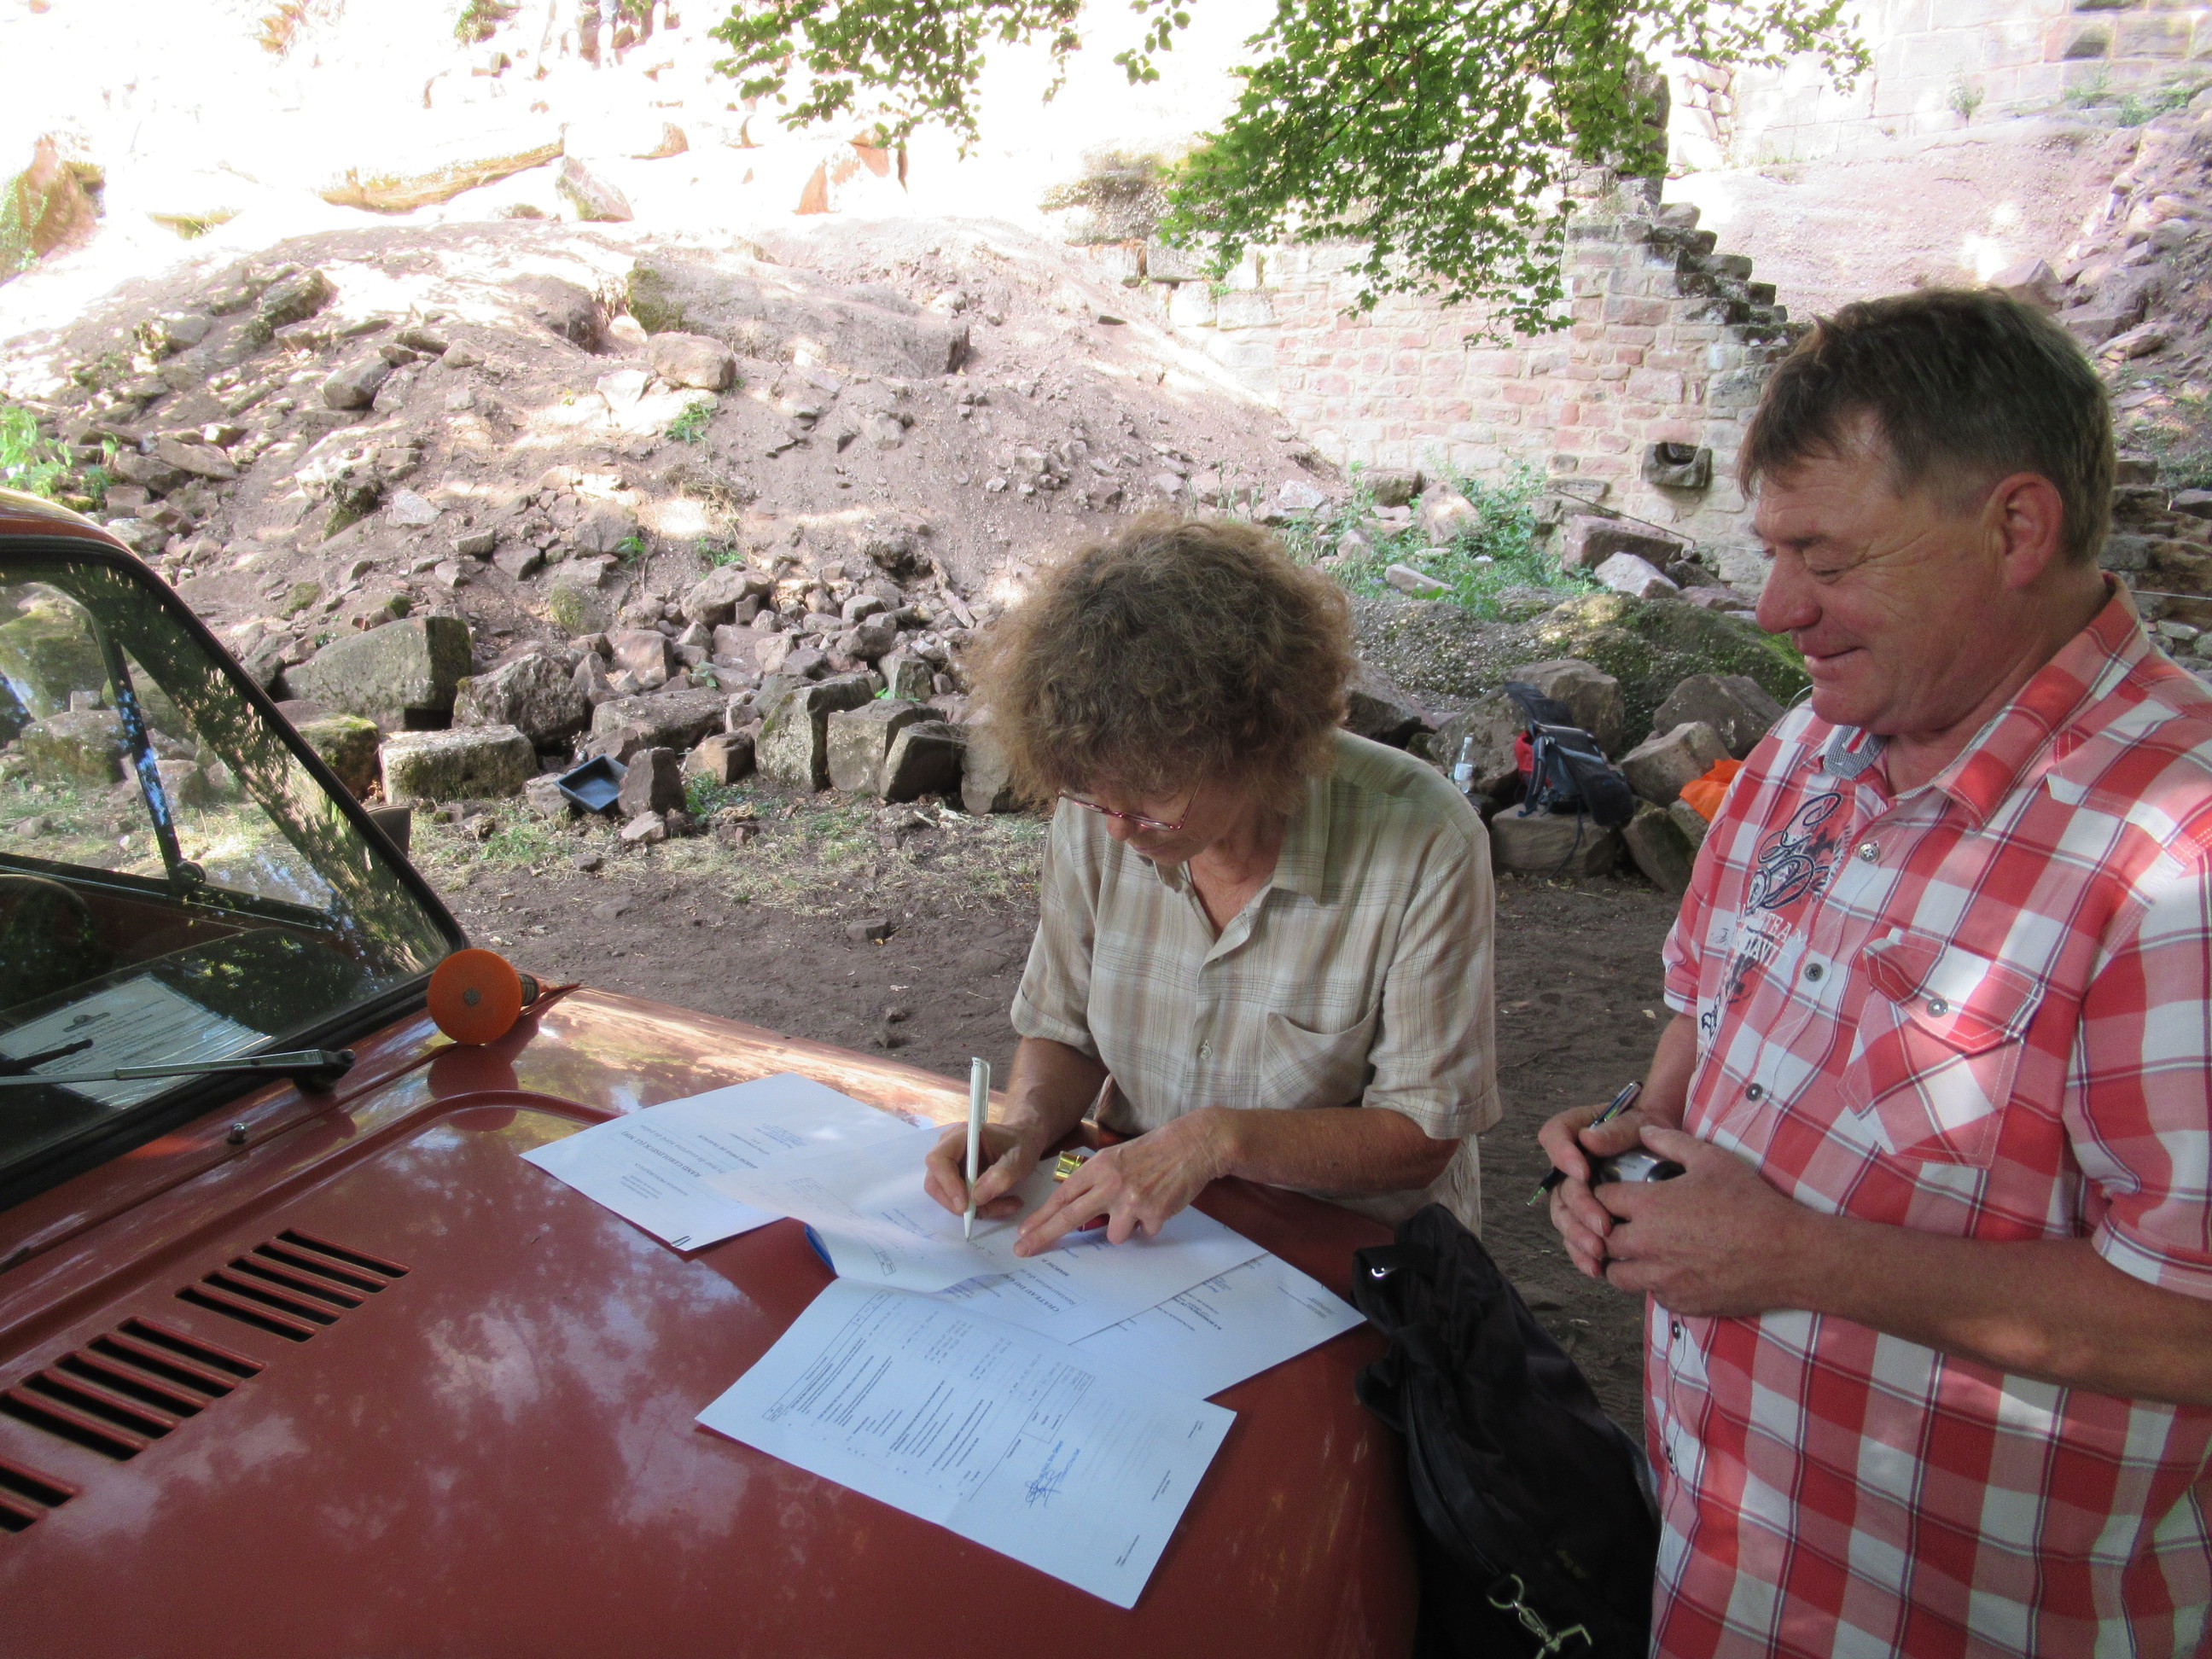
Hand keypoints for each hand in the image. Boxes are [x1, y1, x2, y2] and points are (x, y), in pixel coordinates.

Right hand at [923, 1121, 1042, 1220]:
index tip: (966, 1203)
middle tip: (991, 1210)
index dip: (947, 1183)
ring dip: (973, 1209)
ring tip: (1005, 1205)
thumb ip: (1002, 1175)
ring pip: (946, 1196)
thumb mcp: (1019, 1158)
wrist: (1021, 1142)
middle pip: (935, 1182)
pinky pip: (956, 1200)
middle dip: (959, 1203)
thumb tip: (976, 1197)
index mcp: (960, 1136)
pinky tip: (1001, 1204)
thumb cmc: (1019, 1144)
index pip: (938, 1160)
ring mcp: (949, 1165)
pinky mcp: (954, 1180)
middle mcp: (948, 1149)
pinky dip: (977, 1209)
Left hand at [1014, 1110, 1229, 1256]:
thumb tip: (1077, 1209)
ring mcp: (1131, 1199)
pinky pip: (1143, 1233)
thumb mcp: (1115, 1158)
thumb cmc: (1152, 1152)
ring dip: (1124, 1228)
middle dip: (1044, 1235)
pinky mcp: (1152, 1212)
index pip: (1062, 1196)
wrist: (1189, 1145)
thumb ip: (1096, 1181)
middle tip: (1024, 1249)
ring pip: (1113, 1235)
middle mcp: (1110, 1183)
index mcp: (1098, 1167)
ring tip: (1140, 1207)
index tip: (1024, 1232)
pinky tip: (1159, 1204)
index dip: (1041, 1216)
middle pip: (1070, 1216)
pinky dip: (1149, 1224)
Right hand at [1538, 1100, 1651, 1278]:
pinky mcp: (1585, 1215)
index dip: (1562, 1157)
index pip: (1553, 1137)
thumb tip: (1589, 1140)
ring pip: (1564, 1216)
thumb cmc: (1647, 1125)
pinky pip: (1575, 1236)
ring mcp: (1575, 1191)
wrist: (1662, 1146)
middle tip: (1603, 1226)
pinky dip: (1582, 1253)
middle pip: (1560, 1187)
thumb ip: (1614, 1130)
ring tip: (1599, 1252)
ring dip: (1578, 1237)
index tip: (1582, 1173)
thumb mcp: (1636, 1122)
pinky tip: (1596, 1268)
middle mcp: (1567, 1164)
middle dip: (1580, 1210)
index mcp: (1572, 1132)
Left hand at [1596, 1125, 1807, 1316]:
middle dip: (1606, 1230)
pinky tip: (1670, 1271)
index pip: (1600, 1198)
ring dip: (1622, 1262)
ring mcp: (1660, 1277)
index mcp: (1649, 1205)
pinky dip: (1653, 1283)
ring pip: (1617, 1274)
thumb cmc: (1751, 1203)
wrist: (1787, 1255)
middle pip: (1600, 1239)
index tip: (1614, 1194)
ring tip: (1639, 1252)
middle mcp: (1646, 1243)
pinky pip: (1650, 1294)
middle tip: (1622, 1223)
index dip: (1603, 1194)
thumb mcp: (1712, 1159)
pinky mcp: (1678, 1301)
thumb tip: (1645, 1131)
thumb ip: (1671, 1142)